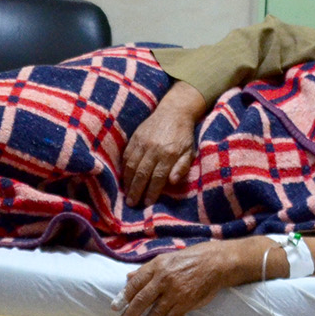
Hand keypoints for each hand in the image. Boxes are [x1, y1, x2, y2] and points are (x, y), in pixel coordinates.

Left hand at [114, 242, 250, 315]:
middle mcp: (164, 279)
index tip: (114, 308)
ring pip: (155, 313)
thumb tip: (128, 278)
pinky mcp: (187, 302)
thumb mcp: (165, 259)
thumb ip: (146, 270)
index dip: (123, 296)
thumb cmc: (188, 260)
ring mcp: (175, 292)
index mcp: (157, 266)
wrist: (215, 263)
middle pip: (142, 300)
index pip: (135, 283)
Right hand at [121, 82, 205, 205]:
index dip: (152, 192)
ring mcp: (142, 142)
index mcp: (169, 153)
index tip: (147, 203)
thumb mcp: (190, 151)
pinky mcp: (135, 137)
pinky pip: (126, 156)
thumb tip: (172, 182)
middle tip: (132, 204)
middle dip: (136, 191)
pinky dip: (124, 169)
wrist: (174, 111)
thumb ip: (182, 167)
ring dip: (128, 182)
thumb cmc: (183, 135)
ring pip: (132, 166)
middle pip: (142, 174)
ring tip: (126, 195)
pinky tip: (124, 178)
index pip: (158, 177)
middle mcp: (154, 149)